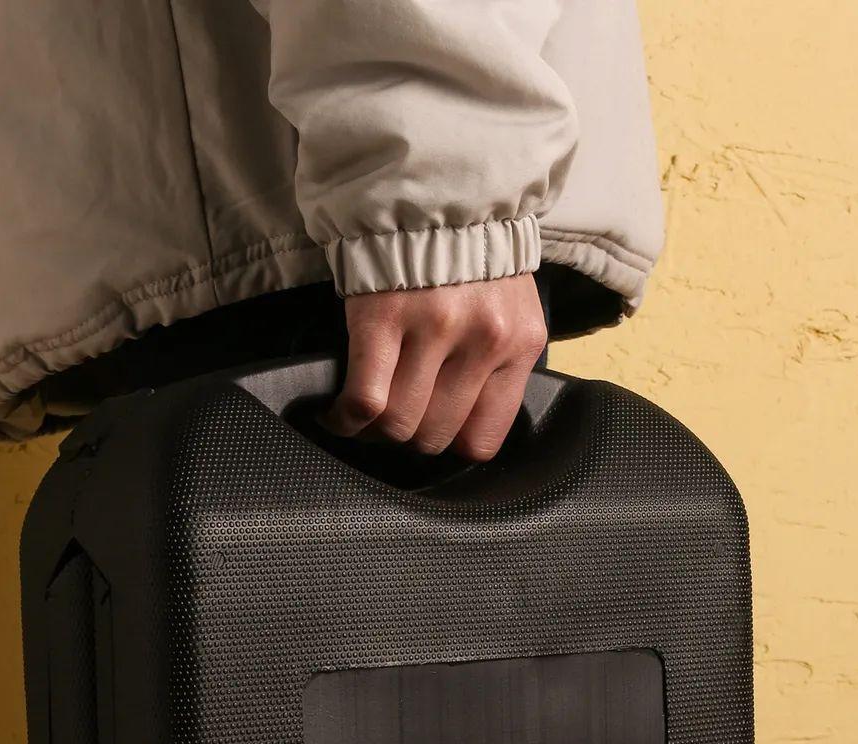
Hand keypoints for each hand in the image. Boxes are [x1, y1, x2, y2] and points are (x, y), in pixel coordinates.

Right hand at [323, 274, 547, 460]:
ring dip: (374, 431)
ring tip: (361, 418)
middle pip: (434, 435)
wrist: (432, 185)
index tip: (427, 432)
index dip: (447, 444)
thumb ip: (496, 365)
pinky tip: (338, 413)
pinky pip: (366, 399)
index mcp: (519, 343)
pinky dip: (346, 418)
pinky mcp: (383, 318)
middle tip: (389, 421)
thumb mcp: (508, 310)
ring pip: (398, 424)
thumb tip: (461, 423)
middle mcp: (483, 339)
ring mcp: (433, 329)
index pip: (482, 439)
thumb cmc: (469, 254)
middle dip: (406, 438)